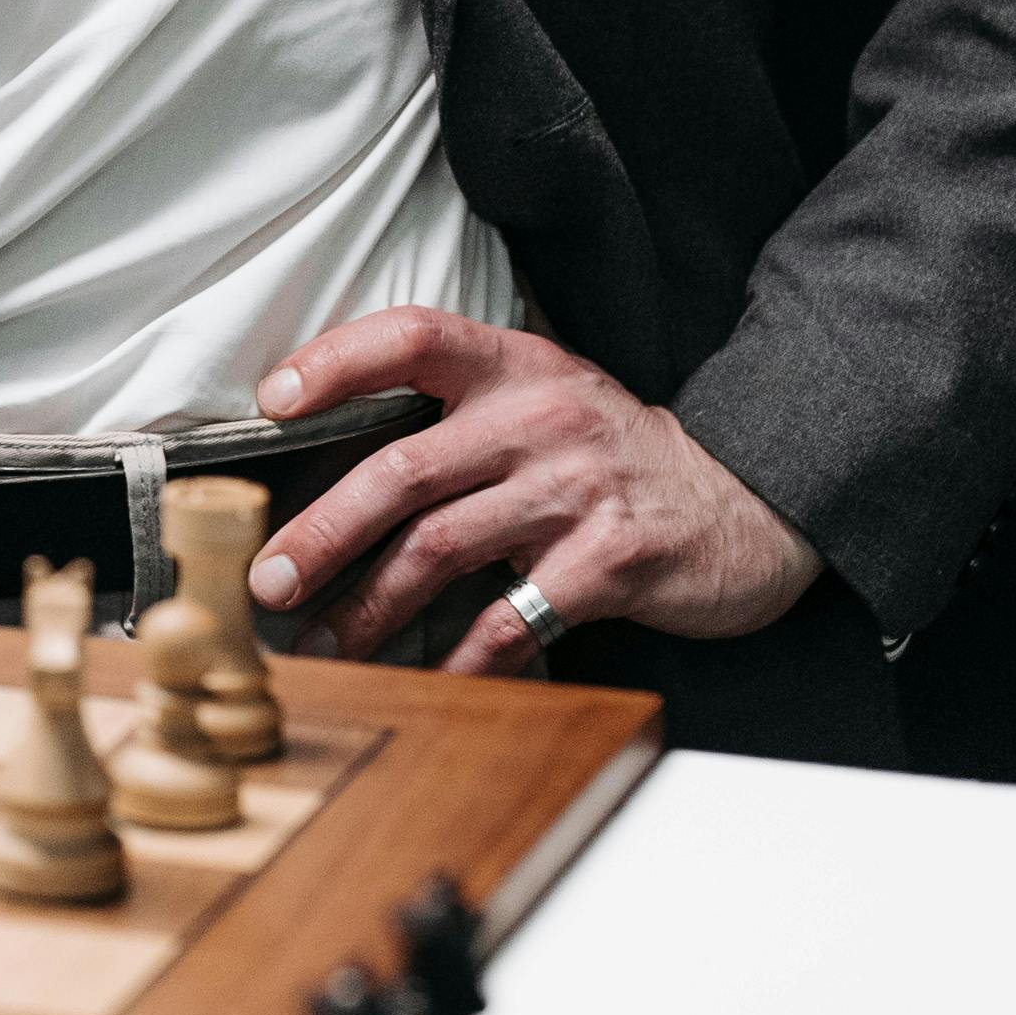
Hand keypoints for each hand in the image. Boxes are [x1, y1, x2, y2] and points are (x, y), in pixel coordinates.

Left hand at [245, 307, 821, 672]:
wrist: (744, 501)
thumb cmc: (614, 456)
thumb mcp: (545, 399)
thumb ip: (457, 413)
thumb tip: (332, 462)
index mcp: (513, 367)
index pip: (410, 336)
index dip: (334, 361)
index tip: (271, 401)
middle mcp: (540, 419)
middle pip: (403, 470)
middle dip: (322, 532)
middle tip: (271, 577)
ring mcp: (575, 491)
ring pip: (439, 549)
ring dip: (369, 606)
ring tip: (326, 642)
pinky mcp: (608, 563)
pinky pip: (508, 620)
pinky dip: (457, 658)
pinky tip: (421, 678)